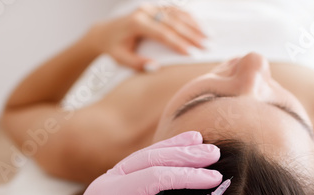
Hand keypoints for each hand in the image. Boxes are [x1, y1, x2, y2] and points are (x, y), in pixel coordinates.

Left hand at [26, 131, 221, 194]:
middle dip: (185, 153)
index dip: (188, 176)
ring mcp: (108, 179)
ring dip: (173, 147)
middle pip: (152, 158)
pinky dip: (160, 155)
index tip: (214, 178)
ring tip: (199, 139)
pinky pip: (139, 163)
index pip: (157, 177)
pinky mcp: (111, 184)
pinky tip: (174, 151)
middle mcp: (108, 180)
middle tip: (214, 152)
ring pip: (145, 155)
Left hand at [88, 4, 206, 70]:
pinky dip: (189, 18)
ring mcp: (150, 6)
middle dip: (192, 35)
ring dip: (194, 25)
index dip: (178, 43)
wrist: (103, 33)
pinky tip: (200, 27)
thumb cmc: (113, 48)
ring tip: (209, 37)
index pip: (163, 33)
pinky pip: (175, 11)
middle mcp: (144, 11)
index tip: (192, 53)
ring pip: (177, 14)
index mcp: (136, 23)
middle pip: (173, 22)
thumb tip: (156, 68)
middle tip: (207, 46)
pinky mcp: (154, 7)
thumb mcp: (121, 59)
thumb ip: (138, 63)